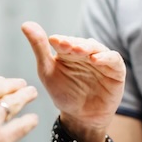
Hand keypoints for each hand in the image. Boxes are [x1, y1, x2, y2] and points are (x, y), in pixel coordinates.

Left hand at [22, 21, 124, 141]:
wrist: (81, 117)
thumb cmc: (63, 93)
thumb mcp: (47, 71)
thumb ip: (39, 48)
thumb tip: (25, 24)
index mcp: (69, 51)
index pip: (65, 41)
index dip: (60, 41)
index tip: (53, 41)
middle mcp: (86, 52)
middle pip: (81, 43)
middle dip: (73, 44)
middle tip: (65, 45)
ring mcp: (102, 60)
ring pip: (97, 48)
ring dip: (87, 48)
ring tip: (78, 51)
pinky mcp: (116, 70)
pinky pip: (114, 59)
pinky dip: (105, 57)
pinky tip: (95, 59)